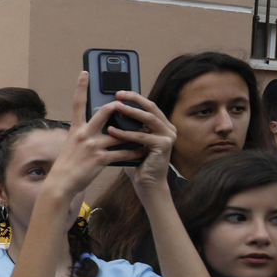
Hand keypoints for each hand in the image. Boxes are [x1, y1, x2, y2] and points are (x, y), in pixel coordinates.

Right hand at [41, 73, 151, 206]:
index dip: (81, 87)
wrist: (61, 183)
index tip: (85, 72)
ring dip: (134, 133)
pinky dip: (134, 152)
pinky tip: (142, 151)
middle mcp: (85, 134)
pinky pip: (123, 152)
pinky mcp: (101, 159)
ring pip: (120, 134)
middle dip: (119, 106)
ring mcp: (93, 146)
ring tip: (146, 131)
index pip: (78, 104)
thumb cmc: (66, 165)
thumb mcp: (71, 144)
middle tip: (128, 105)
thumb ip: (83, 133)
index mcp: (76, 128)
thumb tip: (95, 127)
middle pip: (105, 112)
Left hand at [104, 91, 176, 209]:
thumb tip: (107, 113)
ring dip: (131, 112)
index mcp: (161, 125)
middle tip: (118, 94)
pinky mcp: (164, 145)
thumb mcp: (130, 141)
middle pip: (150, 107)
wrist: (146, 184)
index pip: (147, 105)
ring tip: (115, 107)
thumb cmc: (136, 163)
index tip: (118, 92)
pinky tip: (112, 130)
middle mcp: (168, 128)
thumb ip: (126, 128)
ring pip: (148, 119)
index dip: (134, 97)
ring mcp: (168, 136)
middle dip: (134, 99)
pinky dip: (126, 133)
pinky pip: (142, 136)